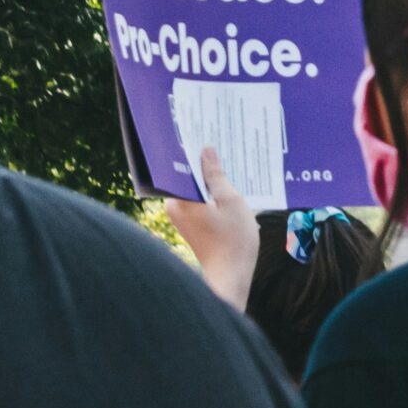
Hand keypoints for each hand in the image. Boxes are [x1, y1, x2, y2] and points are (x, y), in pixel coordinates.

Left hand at [169, 147, 260, 309]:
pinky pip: (198, 200)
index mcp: (180, 199)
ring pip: (195, 188)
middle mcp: (174, 206)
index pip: (181, 165)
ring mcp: (181, 217)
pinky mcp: (189, 225)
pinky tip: (228, 186)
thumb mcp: (231, 201)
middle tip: (220, 142)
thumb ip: (217, 174)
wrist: (230, 277)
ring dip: (210, 178)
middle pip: (188, 175)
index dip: (193, 147)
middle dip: (203, 161)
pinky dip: (211, 193)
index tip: (203, 131)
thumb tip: (206, 150)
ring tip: (228, 161)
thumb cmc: (233, 241)